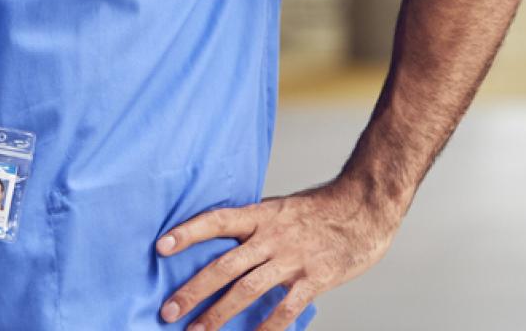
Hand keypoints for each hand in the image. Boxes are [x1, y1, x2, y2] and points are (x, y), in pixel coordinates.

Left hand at [156, 181, 398, 330]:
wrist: (365, 207)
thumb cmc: (321, 209)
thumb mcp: (281, 208)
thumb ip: (254, 226)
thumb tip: (223, 242)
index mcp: (261, 215)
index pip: (216, 220)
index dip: (187, 232)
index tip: (160, 247)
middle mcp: (272, 236)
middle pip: (224, 265)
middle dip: (193, 290)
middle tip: (168, 310)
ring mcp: (292, 258)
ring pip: (247, 289)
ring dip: (218, 314)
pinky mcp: (314, 278)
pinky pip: (285, 309)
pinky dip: (266, 328)